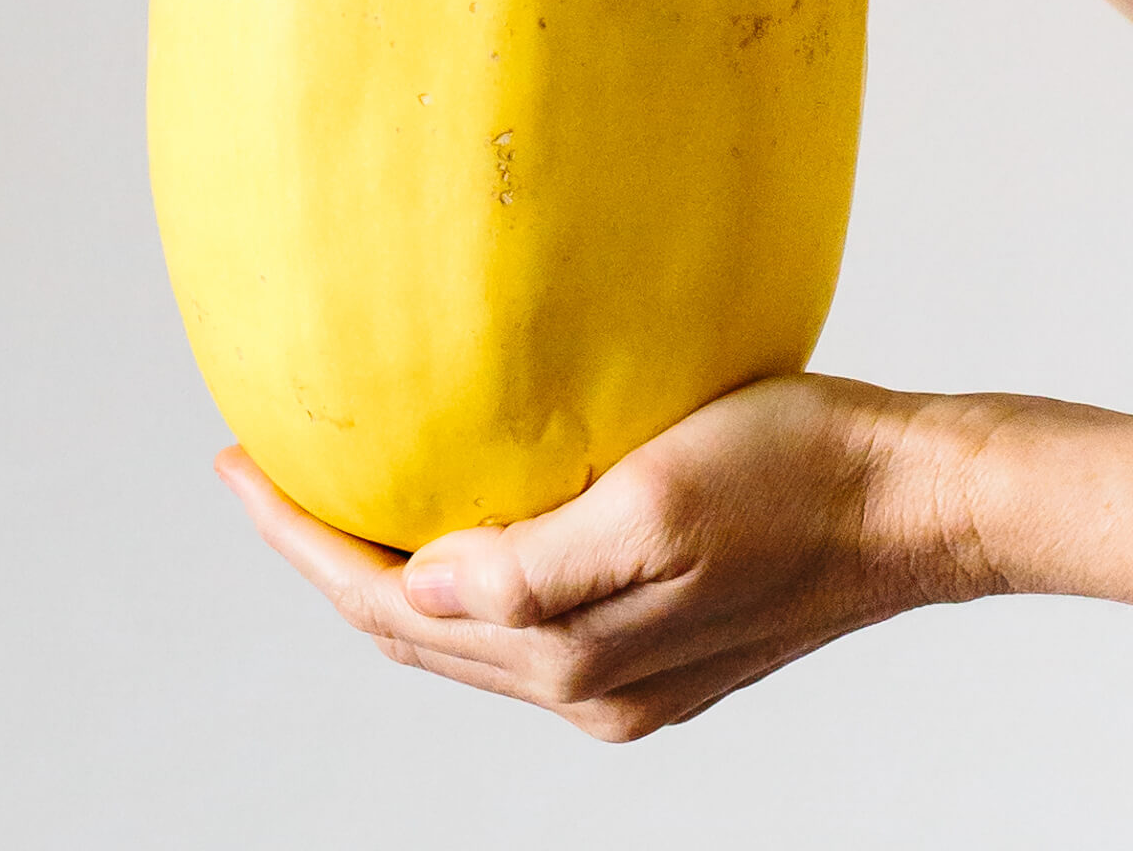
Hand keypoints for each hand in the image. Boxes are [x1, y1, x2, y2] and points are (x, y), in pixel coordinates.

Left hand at [214, 374, 1002, 742]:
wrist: (911, 501)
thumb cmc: (797, 475)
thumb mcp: (661, 503)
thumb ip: (536, 568)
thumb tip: (418, 594)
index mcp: (575, 655)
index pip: (388, 609)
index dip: (301, 541)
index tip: (236, 464)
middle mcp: (587, 683)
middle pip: (410, 631)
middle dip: (324, 555)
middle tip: (263, 470)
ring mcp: (622, 672)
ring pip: (461, 631)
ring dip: (386, 570)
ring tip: (336, 492)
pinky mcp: (656, 642)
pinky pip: (519, 622)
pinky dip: (459, 578)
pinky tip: (452, 521)